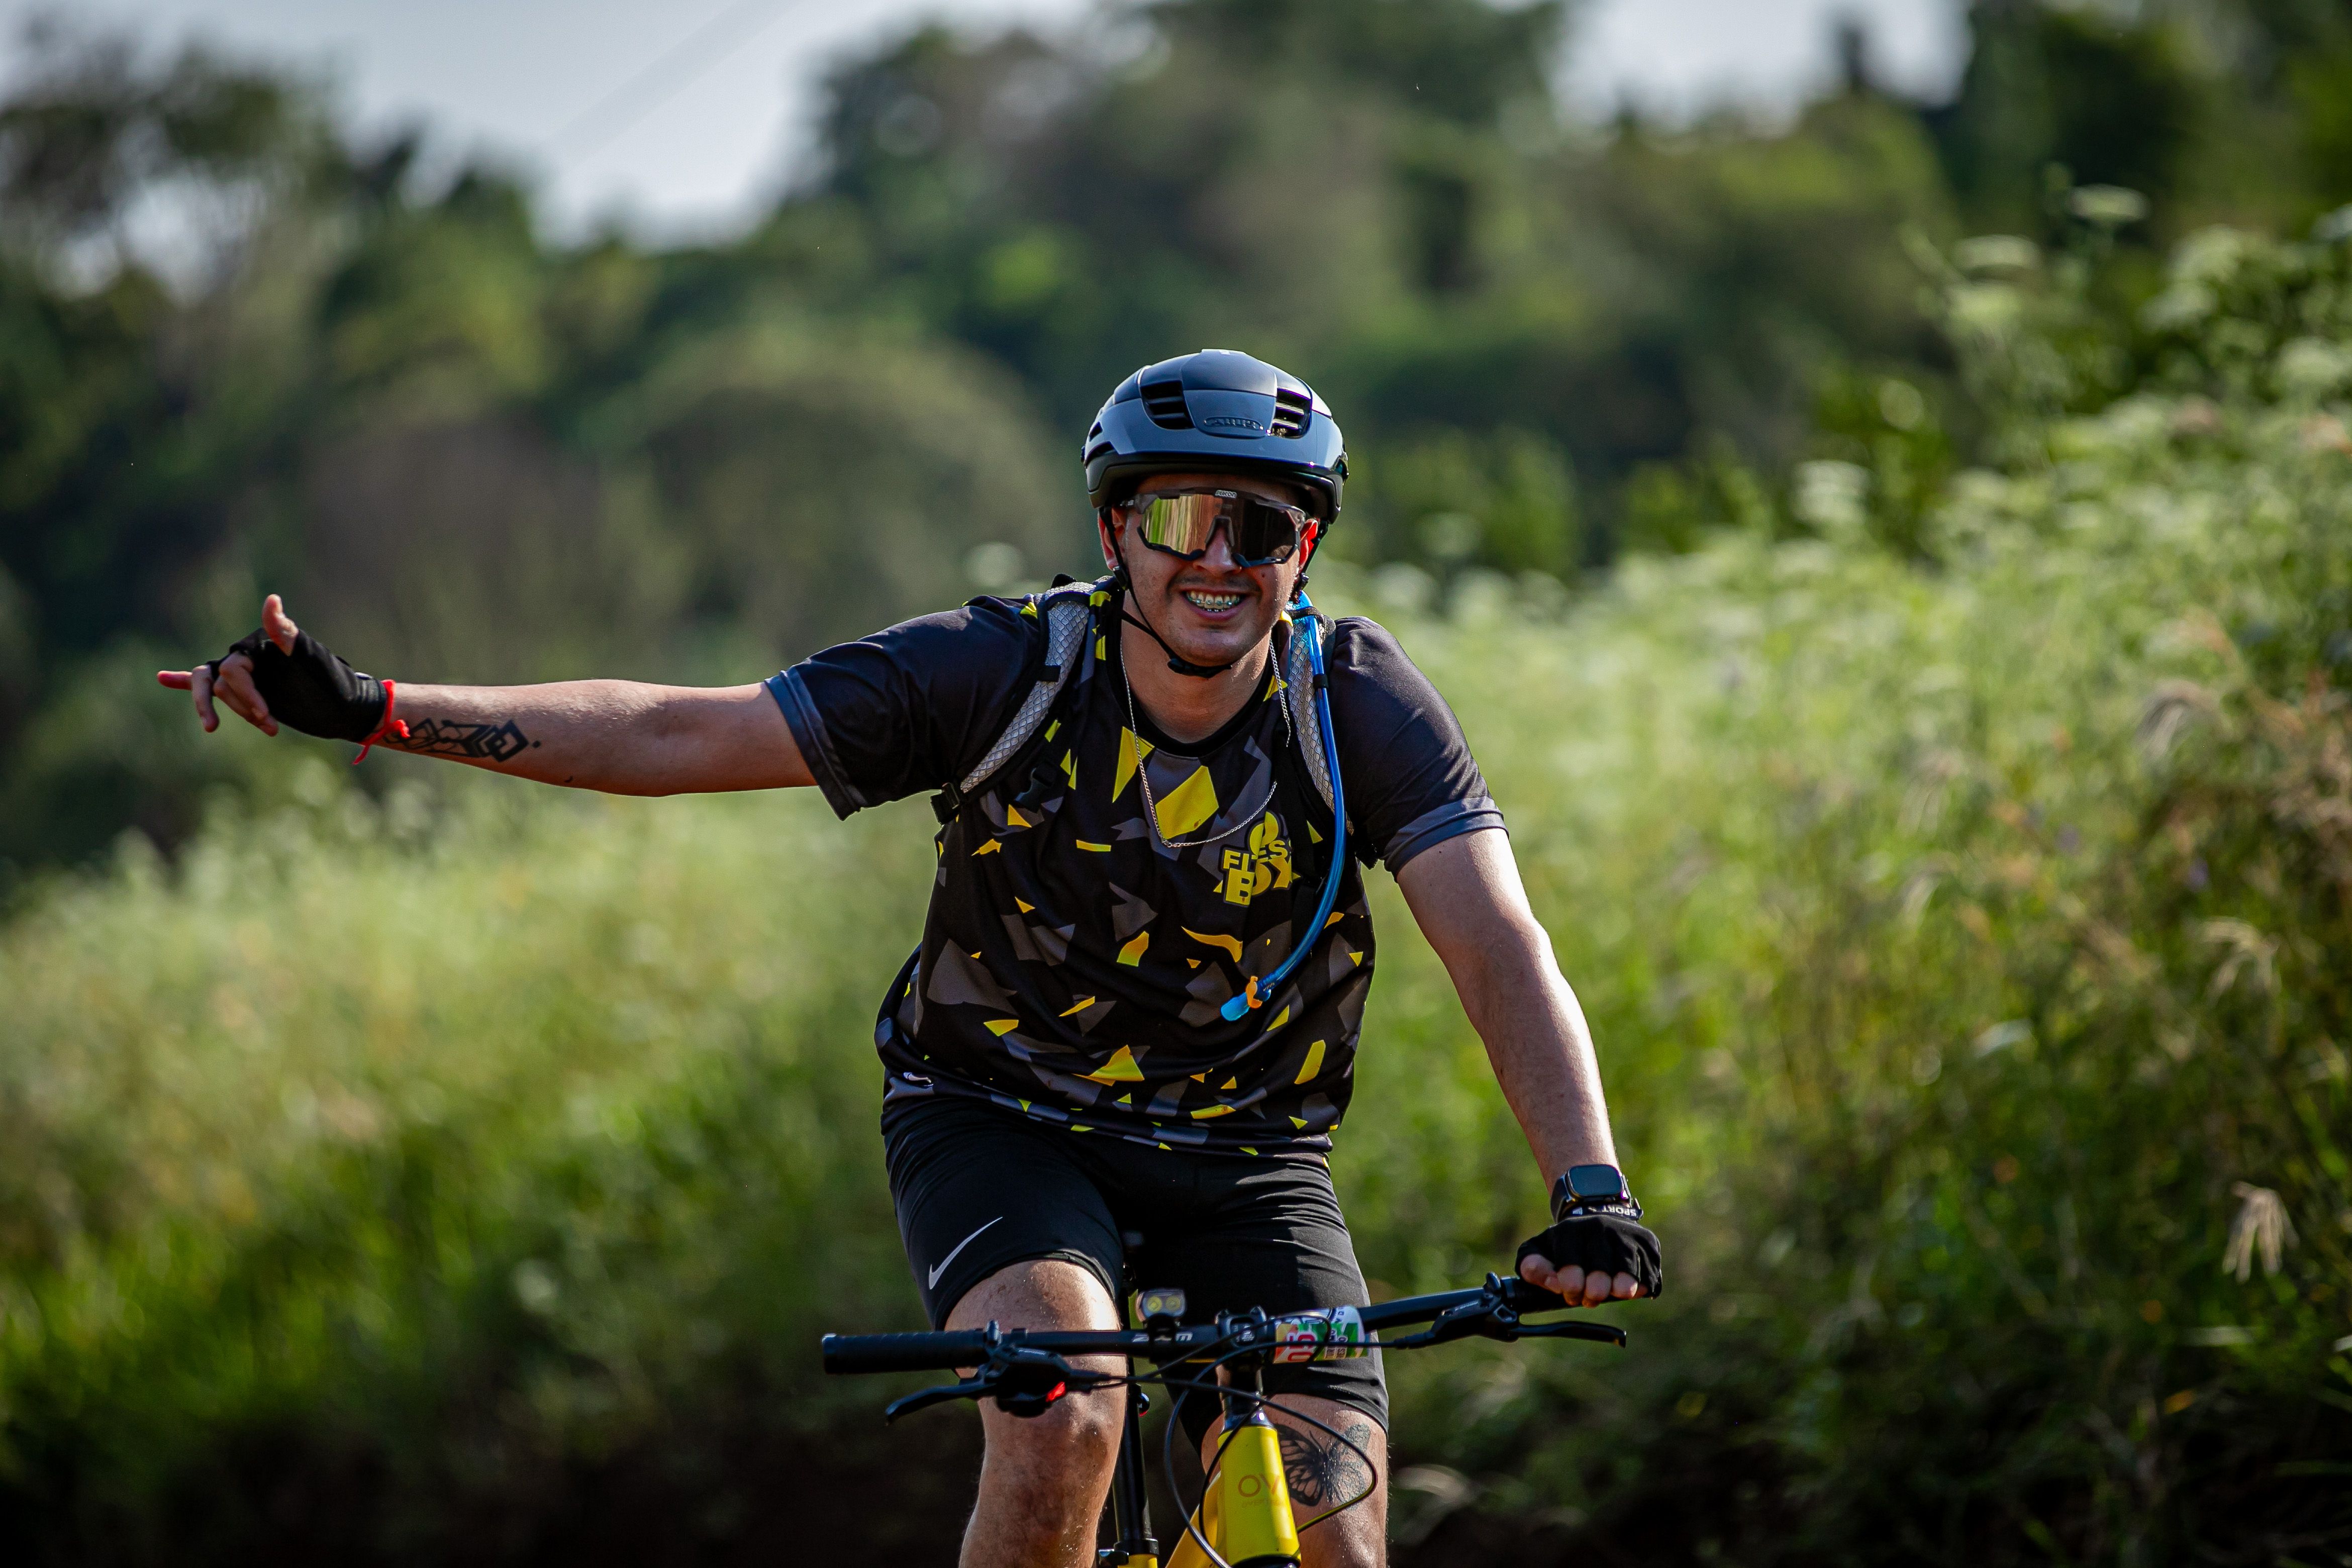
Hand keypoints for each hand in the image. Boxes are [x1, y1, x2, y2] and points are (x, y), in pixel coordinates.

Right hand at [157, 595, 387, 741]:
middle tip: (270, 725)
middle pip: (220, 683)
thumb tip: (272, 600)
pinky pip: (209, 682)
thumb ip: (288, 634)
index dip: (245, 695)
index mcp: (260, 645)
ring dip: (240, 713)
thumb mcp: (313, 661)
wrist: (348, 709)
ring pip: (218, 693)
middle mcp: (249, 655)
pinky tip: (163, 678)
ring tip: (271, 728)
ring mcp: (247, 673)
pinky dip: (184, 681)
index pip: (232, 671)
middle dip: (241, 706)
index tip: (266, 715)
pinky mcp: (247, 690)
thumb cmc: (334, 684)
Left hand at [1516, 1212, 1661, 1306]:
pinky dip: (1641, 1289)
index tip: (1571, 1293)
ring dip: (1620, 1291)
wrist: (1598, 1217)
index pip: (1571, 1265)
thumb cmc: (1567, 1244)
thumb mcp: (1540, 1249)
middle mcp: (1602, 1227)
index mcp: (1571, 1231)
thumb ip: (1532, 1267)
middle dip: (1594, 1293)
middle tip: (1590, 1298)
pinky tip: (1630, 1288)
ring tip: (1612, 1293)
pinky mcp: (1649, 1244)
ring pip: (1630, 1274)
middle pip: (1602, 1273)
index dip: (1571, 1287)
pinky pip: (1650, 1276)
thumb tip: (1552, 1284)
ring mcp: (1629, 1234)